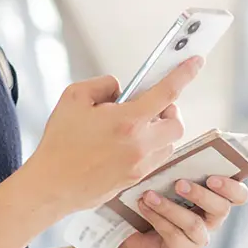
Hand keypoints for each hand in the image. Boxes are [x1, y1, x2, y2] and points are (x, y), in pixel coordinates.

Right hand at [19, 57, 204, 212]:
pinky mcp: (134, 181)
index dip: (185, 74)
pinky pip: (154, 160)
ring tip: (135, 127)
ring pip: (168, 145)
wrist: (51, 186)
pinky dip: (149, 148)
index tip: (196, 62)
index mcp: (127, 121)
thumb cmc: (59, 141)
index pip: (167, 92)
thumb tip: (121, 90)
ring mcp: (139, 166)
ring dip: (160, 132)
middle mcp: (140, 145)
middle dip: (170, 111)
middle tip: (152, 106)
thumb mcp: (74, 97)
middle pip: (177, 124)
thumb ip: (103, 85)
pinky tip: (126, 145)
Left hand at [110, 175, 247, 247]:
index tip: (212, 178)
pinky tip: (144, 206)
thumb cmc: (156, 196)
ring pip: (194, 224)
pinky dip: (157, 217)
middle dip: (201, 195)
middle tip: (180, 184)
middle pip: (221, 209)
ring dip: (170, 207)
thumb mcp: (168, 181)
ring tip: (149, 195)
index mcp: (216, 198)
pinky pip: (174, 234)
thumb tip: (175, 154)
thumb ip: (179, 170)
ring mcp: (198, 238)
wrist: (133, 228)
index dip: (231, 187)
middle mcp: (212, 219)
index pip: (239, 195)